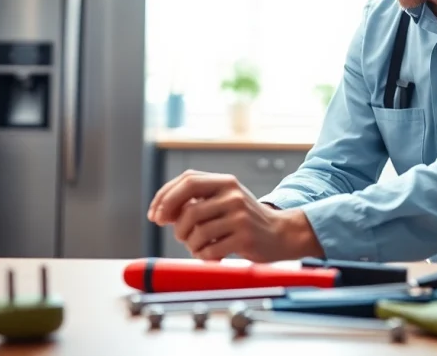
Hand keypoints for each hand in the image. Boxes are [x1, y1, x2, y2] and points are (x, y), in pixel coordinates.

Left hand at [148, 170, 322, 261]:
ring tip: (200, 246)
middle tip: (181, 235)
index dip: (165, 197)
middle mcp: (233, 195)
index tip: (155, 215)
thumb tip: (161, 210)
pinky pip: (209, 250)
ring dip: (191, 244)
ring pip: (197, 233)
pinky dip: (204, 256)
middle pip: (188, 210)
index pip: (187, 180)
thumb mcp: (224, 199)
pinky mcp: (245, 237)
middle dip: (177, 227)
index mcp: (225, 181)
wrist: (281, 233)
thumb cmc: (245, 219)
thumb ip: (197, 200)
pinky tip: (212, 254)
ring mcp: (240, 216)